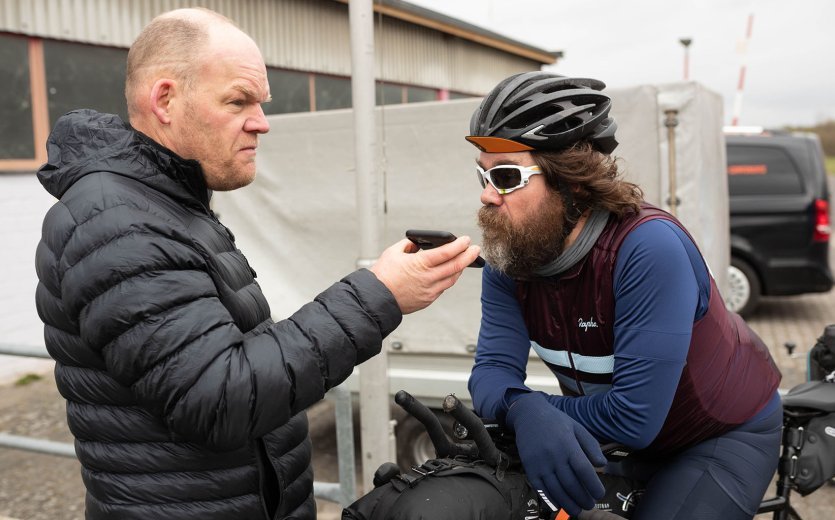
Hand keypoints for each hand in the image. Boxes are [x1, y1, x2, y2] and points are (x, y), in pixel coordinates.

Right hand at [369, 236, 480, 313]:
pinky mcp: (427, 300)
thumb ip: (408, 245)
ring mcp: (429, 291)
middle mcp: (428, 278)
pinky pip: (442, 288)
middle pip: (455, 266)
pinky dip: (448, 279)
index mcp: (420, 264)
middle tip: (476, 249)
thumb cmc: (382, 275)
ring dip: (460, 268)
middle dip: (468, 256)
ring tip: (465, 260)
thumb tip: (417, 244)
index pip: (446, 252)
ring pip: (452, 279)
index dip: (459, 245)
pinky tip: (450, 273)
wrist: (376, 299)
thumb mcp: (393, 253)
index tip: (466, 240)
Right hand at [506, 392, 605, 515]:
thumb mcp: (577, 427)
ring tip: (577, 510)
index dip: (593, 485)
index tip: (600, 494)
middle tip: (590, 505)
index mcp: (568, 444)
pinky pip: (541, 489)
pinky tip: (559, 505)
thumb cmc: (556, 421)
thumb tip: (602, 465)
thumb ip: (591, 445)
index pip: (583, 470)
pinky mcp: (529, 468)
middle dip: (583, 499)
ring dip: (568, 504)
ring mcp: (540, 463)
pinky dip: (551, 500)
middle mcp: (554, 455)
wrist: (528, 414)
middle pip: (571, 484)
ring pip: (556, 490)